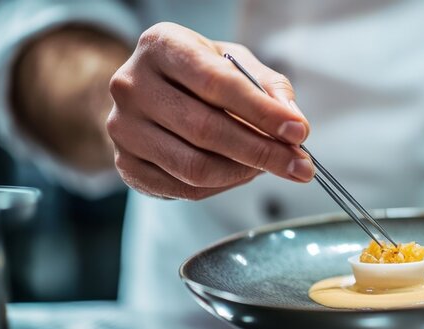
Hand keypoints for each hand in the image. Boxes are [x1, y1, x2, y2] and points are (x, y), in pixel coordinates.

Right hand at [108, 22, 312, 199]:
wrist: (151, 90)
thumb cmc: (199, 72)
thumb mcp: (235, 62)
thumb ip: (269, 86)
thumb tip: (294, 122)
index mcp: (161, 46)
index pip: (216, 83)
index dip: (262, 112)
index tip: (298, 132)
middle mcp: (132, 85)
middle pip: (206, 130)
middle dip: (263, 151)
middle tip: (299, 165)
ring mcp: (123, 128)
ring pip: (195, 167)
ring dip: (245, 172)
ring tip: (271, 166)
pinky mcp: (126, 164)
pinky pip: (184, 188)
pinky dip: (223, 185)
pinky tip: (242, 173)